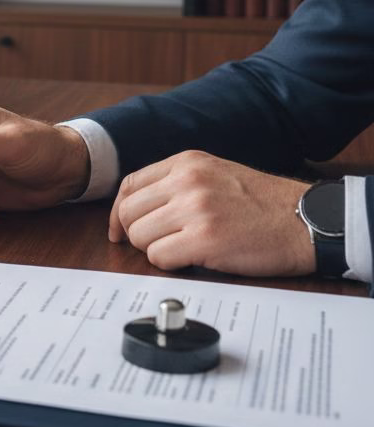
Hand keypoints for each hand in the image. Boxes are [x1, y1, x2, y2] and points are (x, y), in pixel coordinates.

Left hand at [108, 150, 315, 276]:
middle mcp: (186, 180)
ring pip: (140, 236)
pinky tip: (193, 260)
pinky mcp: (205, 239)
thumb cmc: (261, 204)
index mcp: (186, 162)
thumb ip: (177, 183)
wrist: (305, 221)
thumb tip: (136, 209)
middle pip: (129, 212)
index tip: (120, 230)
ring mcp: (195, 209)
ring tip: (183, 250)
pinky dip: (170, 264)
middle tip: (159, 244)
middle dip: (137, 234)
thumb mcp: (215, 174)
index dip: (120, 212)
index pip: (130, 185)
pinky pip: (159, 257)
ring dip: (155, 250)